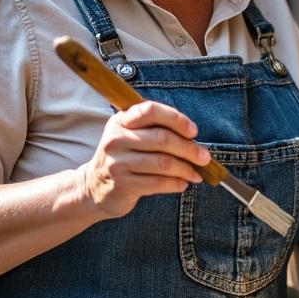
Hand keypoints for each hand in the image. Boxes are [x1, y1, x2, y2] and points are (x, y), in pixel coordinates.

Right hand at [79, 100, 211, 219]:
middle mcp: (117, 139)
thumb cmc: (123, 158)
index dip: (176, 119)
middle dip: (189, 149)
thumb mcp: (131, 136)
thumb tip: (193, 139)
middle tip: (204, 157)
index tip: (193, 131)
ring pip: (163, 163)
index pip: (150, 110)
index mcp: (121, 121)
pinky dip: (176, 183)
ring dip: (186, 169)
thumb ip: (156, 130)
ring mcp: (118, 163)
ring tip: (196, 173)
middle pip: (162, 139)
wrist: (94, 187)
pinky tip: (183, 183)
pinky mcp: (123, 185)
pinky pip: (158, 183)